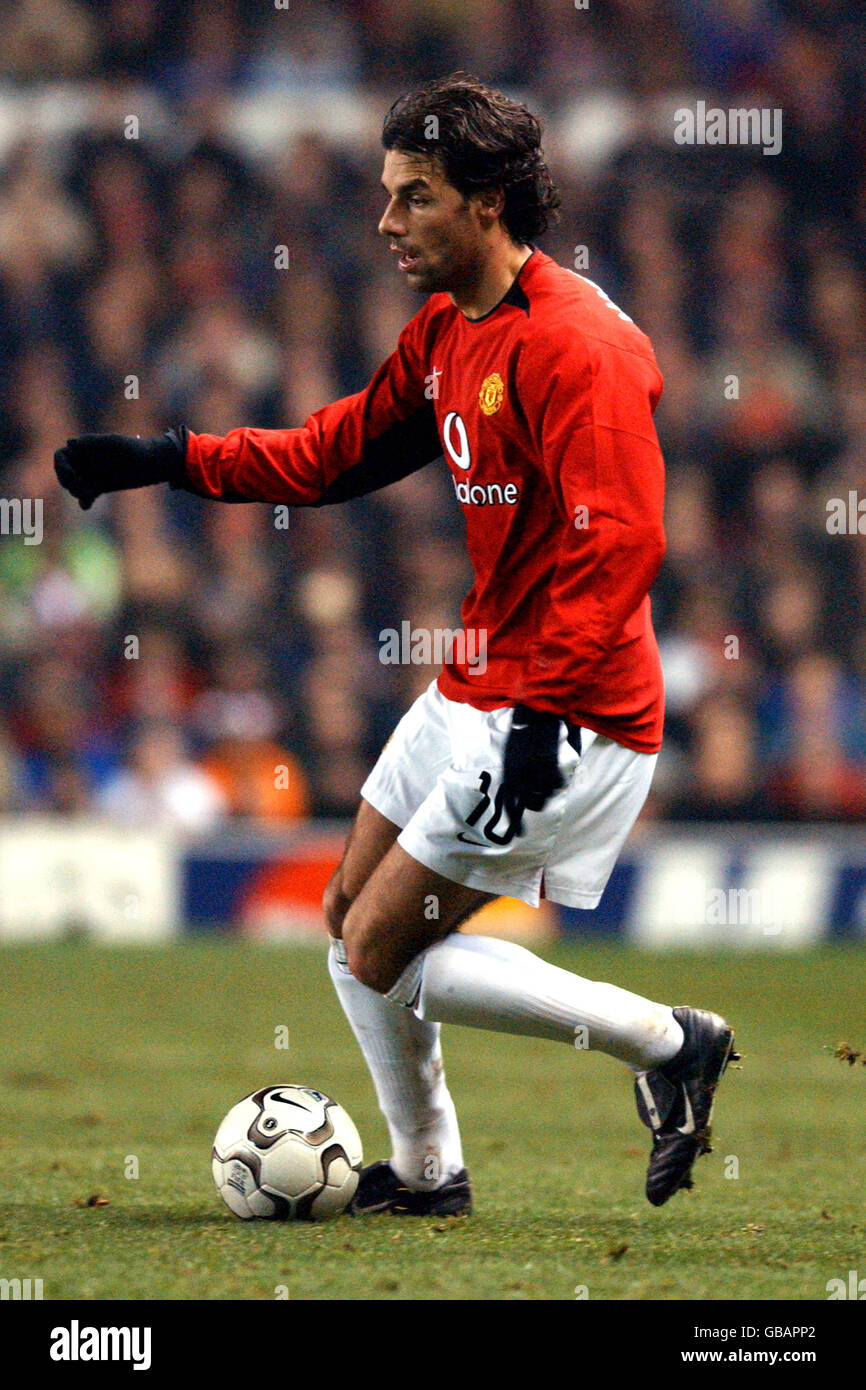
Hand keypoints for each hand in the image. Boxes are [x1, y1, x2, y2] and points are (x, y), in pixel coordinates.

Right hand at [54, 429, 186, 509]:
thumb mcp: (113, 443)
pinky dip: (84, 501)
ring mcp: (92, 474)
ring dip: (77, 492)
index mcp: (85, 447)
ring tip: (89, 493)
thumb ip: (93, 442)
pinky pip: (86, 495)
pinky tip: (87, 505)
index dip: (61, 467)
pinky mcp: (100, 487)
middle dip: (68, 482)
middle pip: (64, 473)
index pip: (61, 456)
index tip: (73, 476)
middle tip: (83, 489)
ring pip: (73, 486)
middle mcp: (85, 460)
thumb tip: (71, 443)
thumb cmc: (134, 449)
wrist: (152, 463)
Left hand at [501, 703, 564, 834]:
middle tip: (539, 797)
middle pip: (533, 803)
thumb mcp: (510, 752)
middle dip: (537, 803)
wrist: (535, 711)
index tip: (520, 833)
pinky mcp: (551, 761)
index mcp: (509, 770)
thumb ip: (513, 773)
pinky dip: (558, 778)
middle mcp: (521, 772)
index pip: (511, 802)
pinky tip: (553, 766)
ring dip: (548, 788)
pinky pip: (558, 781)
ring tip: (545, 774)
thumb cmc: (521, 731)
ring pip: (547, 793)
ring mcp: (537, 768)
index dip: (516, 820)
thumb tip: (517, 795)